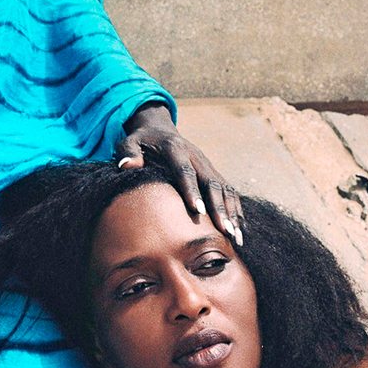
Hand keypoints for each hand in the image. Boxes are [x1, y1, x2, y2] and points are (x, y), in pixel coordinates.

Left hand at [114, 103, 243, 244]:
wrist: (160, 130)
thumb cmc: (142, 141)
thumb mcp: (130, 142)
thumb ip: (128, 153)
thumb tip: (127, 166)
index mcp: (176, 149)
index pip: (185, 171)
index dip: (192, 191)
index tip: (199, 211)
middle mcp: (197, 156)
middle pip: (211, 182)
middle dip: (219, 207)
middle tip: (225, 230)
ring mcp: (207, 164)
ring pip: (224, 188)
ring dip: (232, 212)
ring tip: (236, 236)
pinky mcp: (213, 172)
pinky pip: (229, 191)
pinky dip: (236, 210)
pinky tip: (240, 229)